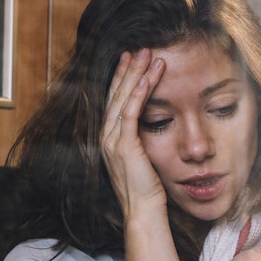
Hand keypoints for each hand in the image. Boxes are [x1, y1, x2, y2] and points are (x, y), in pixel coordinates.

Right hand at [100, 50, 167, 216]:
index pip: (115, 100)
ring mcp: (112, 141)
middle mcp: (106, 136)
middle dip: (128, 70)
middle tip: (140, 49)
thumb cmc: (148, 188)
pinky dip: (139, 93)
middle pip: (116, 94)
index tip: (132, 60)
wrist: (143, 211)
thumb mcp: (143, 157)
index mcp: (109, 138)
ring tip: (148, 55)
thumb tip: (153, 122)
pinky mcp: (124, 146)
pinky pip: (130, 113)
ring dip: (136, 75)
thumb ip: (141, 138)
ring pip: (123, 99)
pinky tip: (147, 78)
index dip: (122, 79)